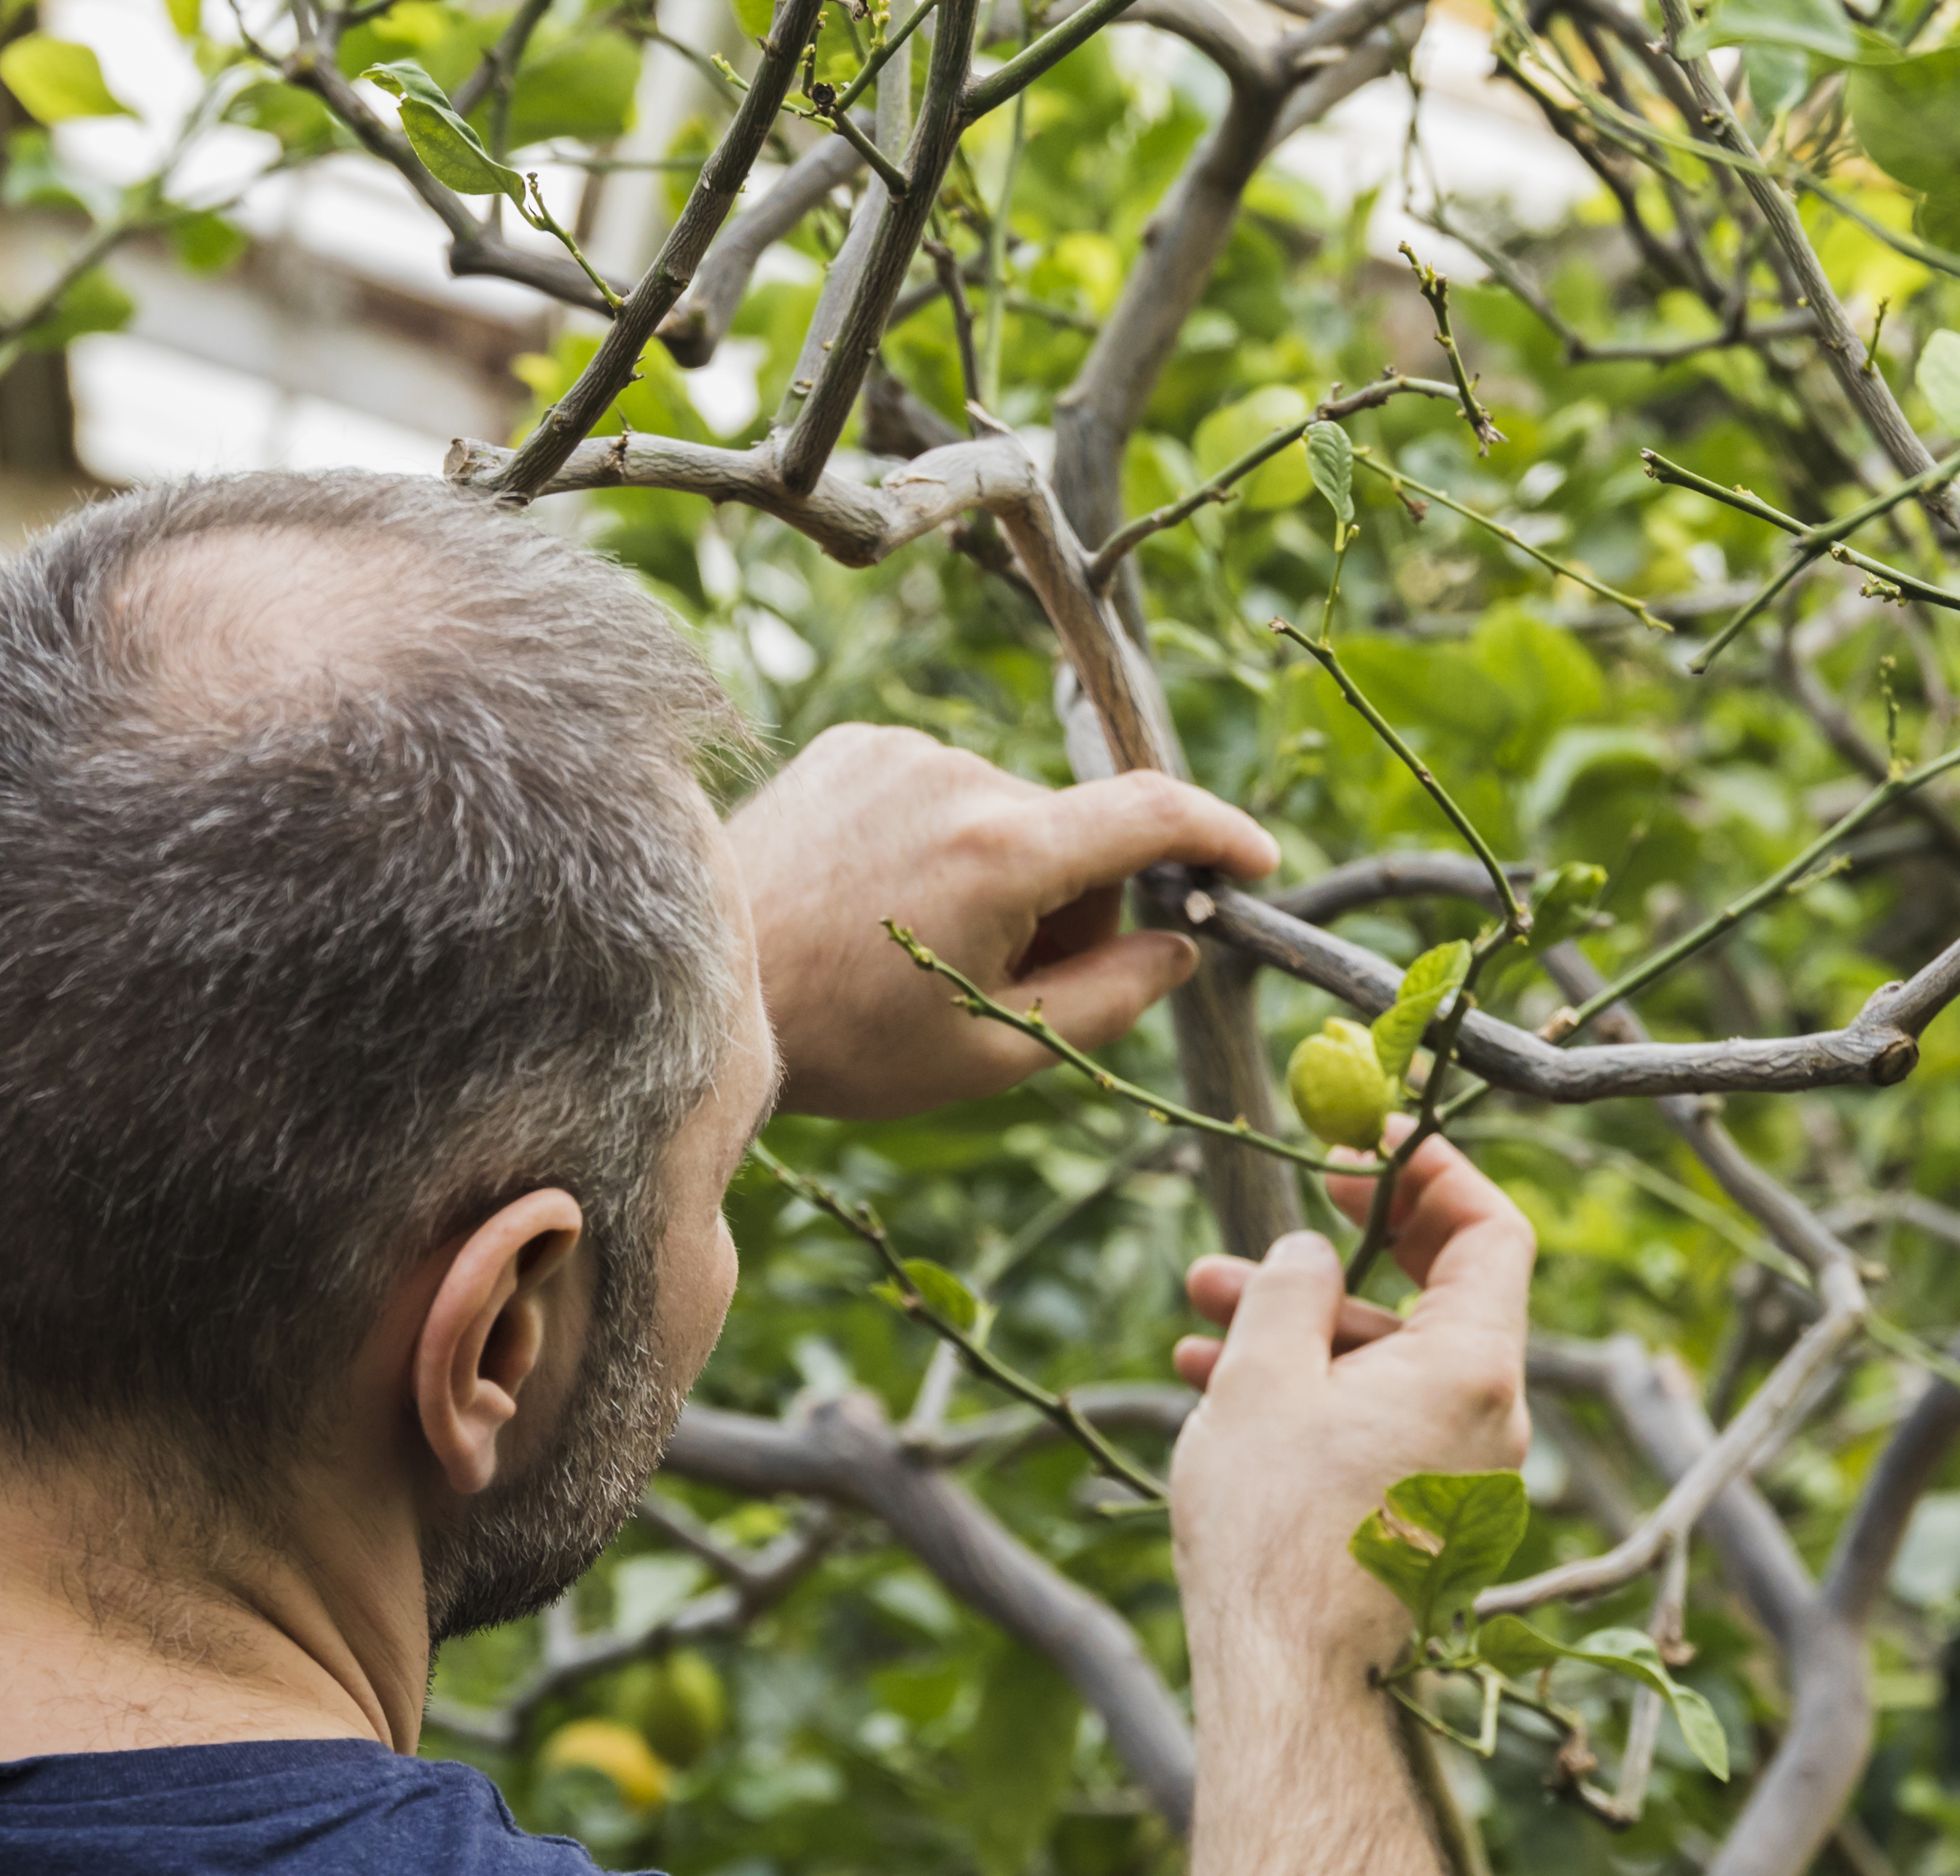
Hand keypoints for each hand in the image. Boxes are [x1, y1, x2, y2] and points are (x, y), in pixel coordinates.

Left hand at [727, 725, 1277, 1119]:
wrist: (704, 986)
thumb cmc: (846, 1039)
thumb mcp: (998, 1050)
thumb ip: (1111, 999)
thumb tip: (1181, 949)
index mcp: (1004, 852)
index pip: (1154, 813)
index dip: (1221, 835)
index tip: (1255, 862)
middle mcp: (960, 774)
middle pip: (1078, 831)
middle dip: (1077, 904)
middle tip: (1014, 981)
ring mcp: (903, 747)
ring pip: (1013, 812)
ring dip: (1009, 874)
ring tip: (929, 946)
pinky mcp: (860, 741)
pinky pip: (947, 790)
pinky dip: (949, 843)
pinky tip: (886, 900)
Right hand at [1168, 1134, 1534, 1691]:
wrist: (1293, 1683)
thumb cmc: (1275, 1531)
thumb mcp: (1262, 1376)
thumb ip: (1290, 1288)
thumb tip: (1307, 1253)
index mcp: (1478, 1369)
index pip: (1492, 1232)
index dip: (1432, 1174)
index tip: (1363, 1148)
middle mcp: (1492, 1420)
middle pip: (1437, 1297)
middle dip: (1342, 1251)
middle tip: (1279, 1219)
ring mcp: (1462, 1475)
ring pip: (1390, 1366)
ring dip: (1303, 1327)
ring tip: (1202, 1305)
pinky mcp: (1425, 1520)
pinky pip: (1380, 1425)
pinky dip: (1315, 1394)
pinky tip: (1217, 1385)